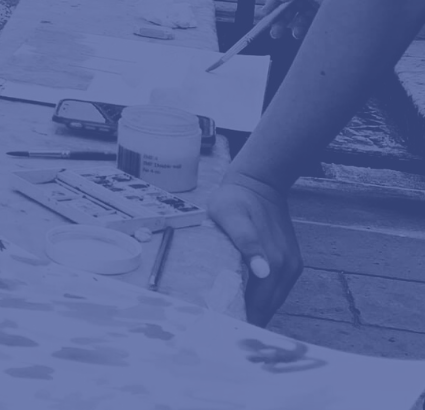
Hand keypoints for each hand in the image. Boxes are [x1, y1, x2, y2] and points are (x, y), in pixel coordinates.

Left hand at [208, 172, 302, 326]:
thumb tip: (262, 272)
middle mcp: (286, 267)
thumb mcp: (231, 214)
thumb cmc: (236, 198)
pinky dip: (263, 296)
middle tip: (222, 329)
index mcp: (272, 260)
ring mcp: (291, 265)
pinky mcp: (291, 260)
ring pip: (274, 299)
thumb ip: (245, 242)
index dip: (243, 319)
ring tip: (232, 318)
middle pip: (268, 306)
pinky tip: (246, 299)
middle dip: (249, 319)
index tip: (223, 331)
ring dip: (257, 309)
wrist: (259, 182)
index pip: (259, 305)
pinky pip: (277, 287)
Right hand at [261, 0, 338, 40]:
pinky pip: (313, 24)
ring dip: (292, 25)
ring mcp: (326, 4)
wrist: (374, 2)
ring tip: (290, 34)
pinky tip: (299, 34)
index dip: (275, 0)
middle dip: (281, 17)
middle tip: (274, 32)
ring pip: (302, 15)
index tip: (264, 14)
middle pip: (293, 3)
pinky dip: (303, 29)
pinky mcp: (333, 18)